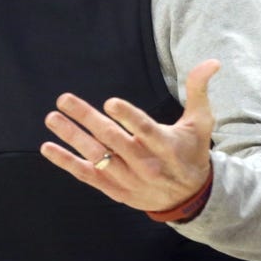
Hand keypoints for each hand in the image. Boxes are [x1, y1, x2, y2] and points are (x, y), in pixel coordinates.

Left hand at [39, 59, 219, 212]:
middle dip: (88, 119)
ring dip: (72, 137)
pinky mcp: (115, 190)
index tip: (110, 102)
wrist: (190, 198)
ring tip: (52, 118)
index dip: (129, 118)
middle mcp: (147, 166)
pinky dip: (67, 163)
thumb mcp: (201, 123)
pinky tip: (48, 147)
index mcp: (168, 148)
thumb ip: (199, 90)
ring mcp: (129, 179)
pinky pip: (87, 176)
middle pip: (114, 141)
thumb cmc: (192, 151)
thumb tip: (212, 61)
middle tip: (65, 99)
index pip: (146, 132)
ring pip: (97, 157)